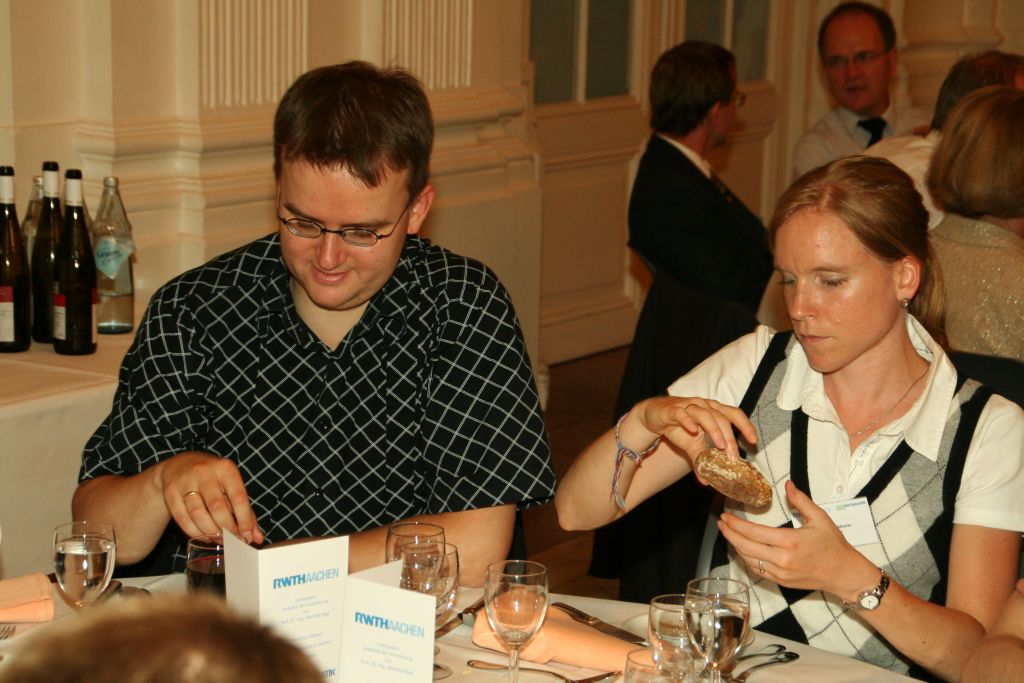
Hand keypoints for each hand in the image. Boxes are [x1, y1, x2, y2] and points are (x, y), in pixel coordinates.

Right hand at [154, 451, 263, 544]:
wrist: (178, 466)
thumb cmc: (213, 479)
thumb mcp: (231, 487)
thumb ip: (245, 511)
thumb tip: (256, 538)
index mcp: (225, 468)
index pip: (238, 497)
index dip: (244, 520)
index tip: (247, 536)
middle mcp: (204, 472)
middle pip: (217, 507)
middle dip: (227, 529)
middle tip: (232, 540)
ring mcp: (185, 481)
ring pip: (198, 514)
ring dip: (210, 532)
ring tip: (219, 540)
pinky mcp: (170, 492)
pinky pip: (182, 518)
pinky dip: (195, 532)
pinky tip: (205, 537)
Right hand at [635, 396, 757, 480]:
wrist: (655, 416)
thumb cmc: (679, 427)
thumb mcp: (692, 446)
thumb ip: (701, 460)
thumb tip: (707, 482)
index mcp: (714, 411)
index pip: (734, 414)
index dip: (745, 426)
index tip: (753, 441)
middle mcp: (704, 406)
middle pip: (721, 418)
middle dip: (729, 437)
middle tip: (733, 455)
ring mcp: (689, 406)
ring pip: (705, 414)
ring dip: (714, 429)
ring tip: (719, 445)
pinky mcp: (673, 410)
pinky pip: (682, 413)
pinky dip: (688, 421)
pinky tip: (693, 430)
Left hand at [717, 481, 873, 599]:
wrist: (845, 574)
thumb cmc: (834, 545)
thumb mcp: (820, 518)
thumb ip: (800, 500)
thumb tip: (787, 484)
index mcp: (790, 542)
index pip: (754, 533)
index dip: (736, 525)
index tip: (725, 516)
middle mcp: (782, 560)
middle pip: (746, 547)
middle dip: (730, 534)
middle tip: (721, 523)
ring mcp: (780, 573)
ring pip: (749, 560)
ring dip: (736, 546)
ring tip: (729, 533)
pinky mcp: (781, 582)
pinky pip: (757, 571)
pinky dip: (746, 559)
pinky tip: (742, 549)